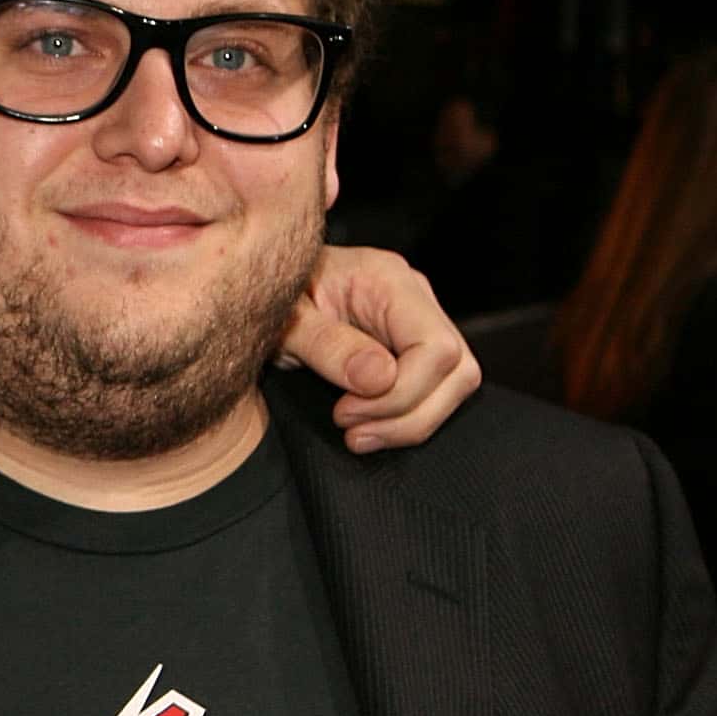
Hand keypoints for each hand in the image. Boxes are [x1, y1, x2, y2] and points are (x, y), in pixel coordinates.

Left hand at [277, 246, 482, 452]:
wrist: (258, 288)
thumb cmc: (268, 296)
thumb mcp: (285, 321)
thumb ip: (327, 345)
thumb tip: (381, 379)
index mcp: (388, 279)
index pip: (435, 347)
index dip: (401, 393)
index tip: (346, 412)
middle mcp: (414, 298)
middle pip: (458, 371)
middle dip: (409, 416)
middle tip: (353, 433)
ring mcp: (417, 322)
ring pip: (455, 385)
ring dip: (410, 422)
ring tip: (357, 435)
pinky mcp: (410, 347)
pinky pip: (435, 389)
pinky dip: (406, 417)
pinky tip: (369, 427)